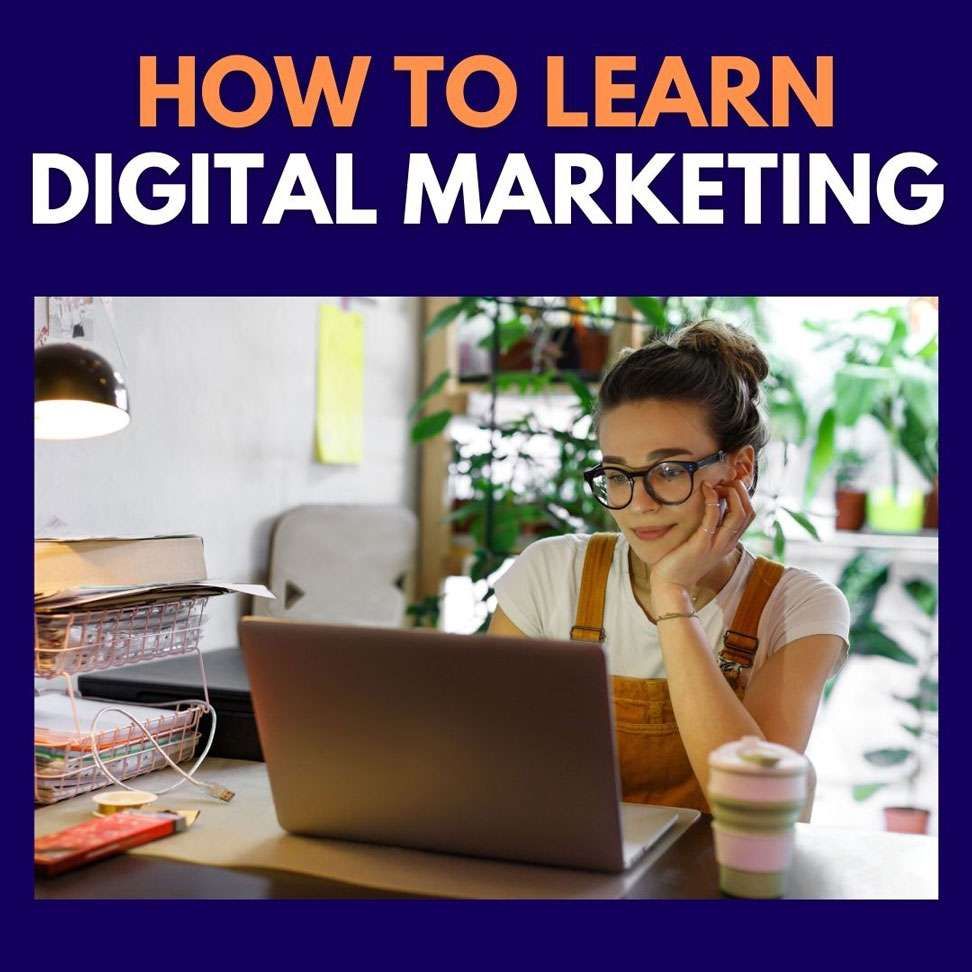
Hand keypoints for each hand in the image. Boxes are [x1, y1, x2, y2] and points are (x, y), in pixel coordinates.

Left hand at [649, 476, 755, 613]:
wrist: (671, 585)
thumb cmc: (681, 562)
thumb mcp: (701, 543)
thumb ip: (708, 528)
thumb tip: (709, 506)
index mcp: (729, 542)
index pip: (748, 515)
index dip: (743, 496)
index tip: (727, 484)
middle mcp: (727, 543)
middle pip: (748, 512)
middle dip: (741, 491)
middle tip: (725, 480)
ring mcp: (716, 544)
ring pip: (739, 514)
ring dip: (731, 493)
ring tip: (717, 483)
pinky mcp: (702, 543)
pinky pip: (714, 517)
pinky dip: (712, 500)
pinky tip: (705, 489)